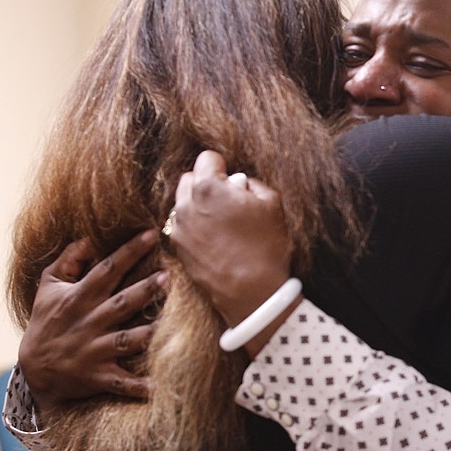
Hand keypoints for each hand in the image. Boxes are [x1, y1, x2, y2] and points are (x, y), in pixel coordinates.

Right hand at [18, 230, 165, 411]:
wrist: (34, 368)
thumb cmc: (47, 320)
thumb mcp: (49, 286)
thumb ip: (68, 260)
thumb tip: (89, 239)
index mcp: (79, 298)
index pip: (107, 269)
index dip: (129, 251)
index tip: (151, 234)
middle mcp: (89, 323)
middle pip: (122, 303)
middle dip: (145, 290)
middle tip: (169, 275)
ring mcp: (94, 351)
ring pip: (127, 340)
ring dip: (149, 332)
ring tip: (172, 322)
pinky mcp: (99, 376)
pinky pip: (121, 383)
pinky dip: (138, 387)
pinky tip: (158, 388)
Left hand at [169, 151, 292, 335]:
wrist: (252, 291)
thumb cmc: (266, 246)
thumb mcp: (272, 203)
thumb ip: (251, 183)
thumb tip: (238, 182)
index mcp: (209, 188)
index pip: (207, 158)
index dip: (223, 166)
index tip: (234, 181)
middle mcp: (186, 204)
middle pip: (190, 178)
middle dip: (207, 183)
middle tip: (228, 200)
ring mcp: (179, 227)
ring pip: (182, 201)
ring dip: (197, 203)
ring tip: (220, 220)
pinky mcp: (178, 247)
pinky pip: (182, 224)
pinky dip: (194, 224)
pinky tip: (214, 237)